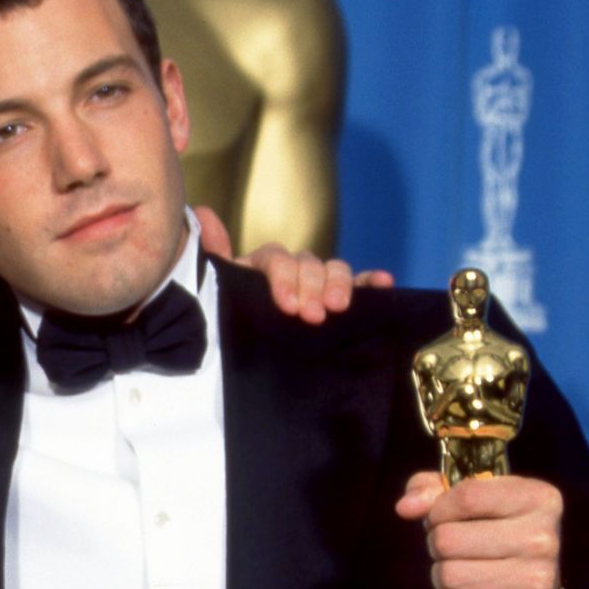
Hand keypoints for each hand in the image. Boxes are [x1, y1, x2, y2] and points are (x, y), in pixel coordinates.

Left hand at [193, 205, 394, 324]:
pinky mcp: (336, 304)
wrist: (235, 374)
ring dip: (339, 284)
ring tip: (339, 308)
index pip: (276, 259)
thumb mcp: (213, 295)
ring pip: (333, 270)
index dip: (283, 278)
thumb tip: (203, 214)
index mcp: (259, 269)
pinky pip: (359, 285)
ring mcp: (315, 288)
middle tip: (314, 315)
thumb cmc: (225, 329)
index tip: (287, 307)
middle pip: (307, 263)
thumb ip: (213, 260)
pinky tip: (385, 282)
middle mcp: (289, 274)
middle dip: (312, 287)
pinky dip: (372, 282)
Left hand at [394, 471, 562, 588]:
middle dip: (438, 545)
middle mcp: (544, 538)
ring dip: (442, 575)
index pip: (467, 496)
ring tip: (463, 571)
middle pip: (448, 539)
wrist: (532, 588)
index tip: (443, 517)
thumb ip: (431, 489)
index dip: (439, 509)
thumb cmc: (493, 531)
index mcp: (538, 499)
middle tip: (454, 549)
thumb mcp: (468, 497)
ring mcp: (539, 580)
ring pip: (447, 575)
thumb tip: (406, 507)